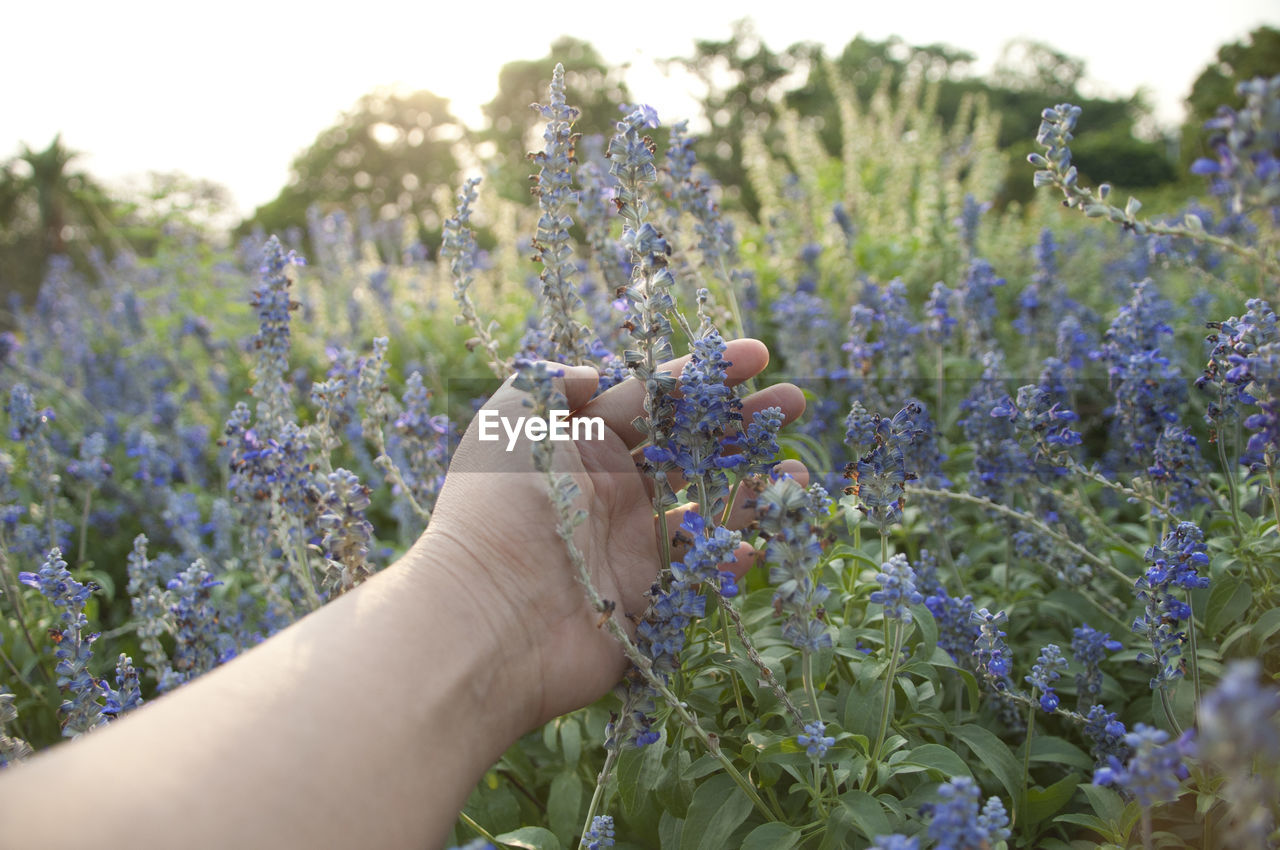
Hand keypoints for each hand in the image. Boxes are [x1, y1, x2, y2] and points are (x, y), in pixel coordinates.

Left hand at [423, 338, 806, 729]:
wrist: (487, 615)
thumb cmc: (497, 507)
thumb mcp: (510, 420)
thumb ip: (553, 382)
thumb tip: (595, 371)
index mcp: (580, 444)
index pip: (654, 398)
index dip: (704, 376)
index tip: (758, 355)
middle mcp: (607, 491)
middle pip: (689, 448)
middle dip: (742, 425)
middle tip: (795, 404)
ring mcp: (627, 545)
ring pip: (705, 508)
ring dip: (753, 489)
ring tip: (798, 475)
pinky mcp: (643, 599)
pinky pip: (698, 572)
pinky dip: (731, 558)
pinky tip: (759, 542)